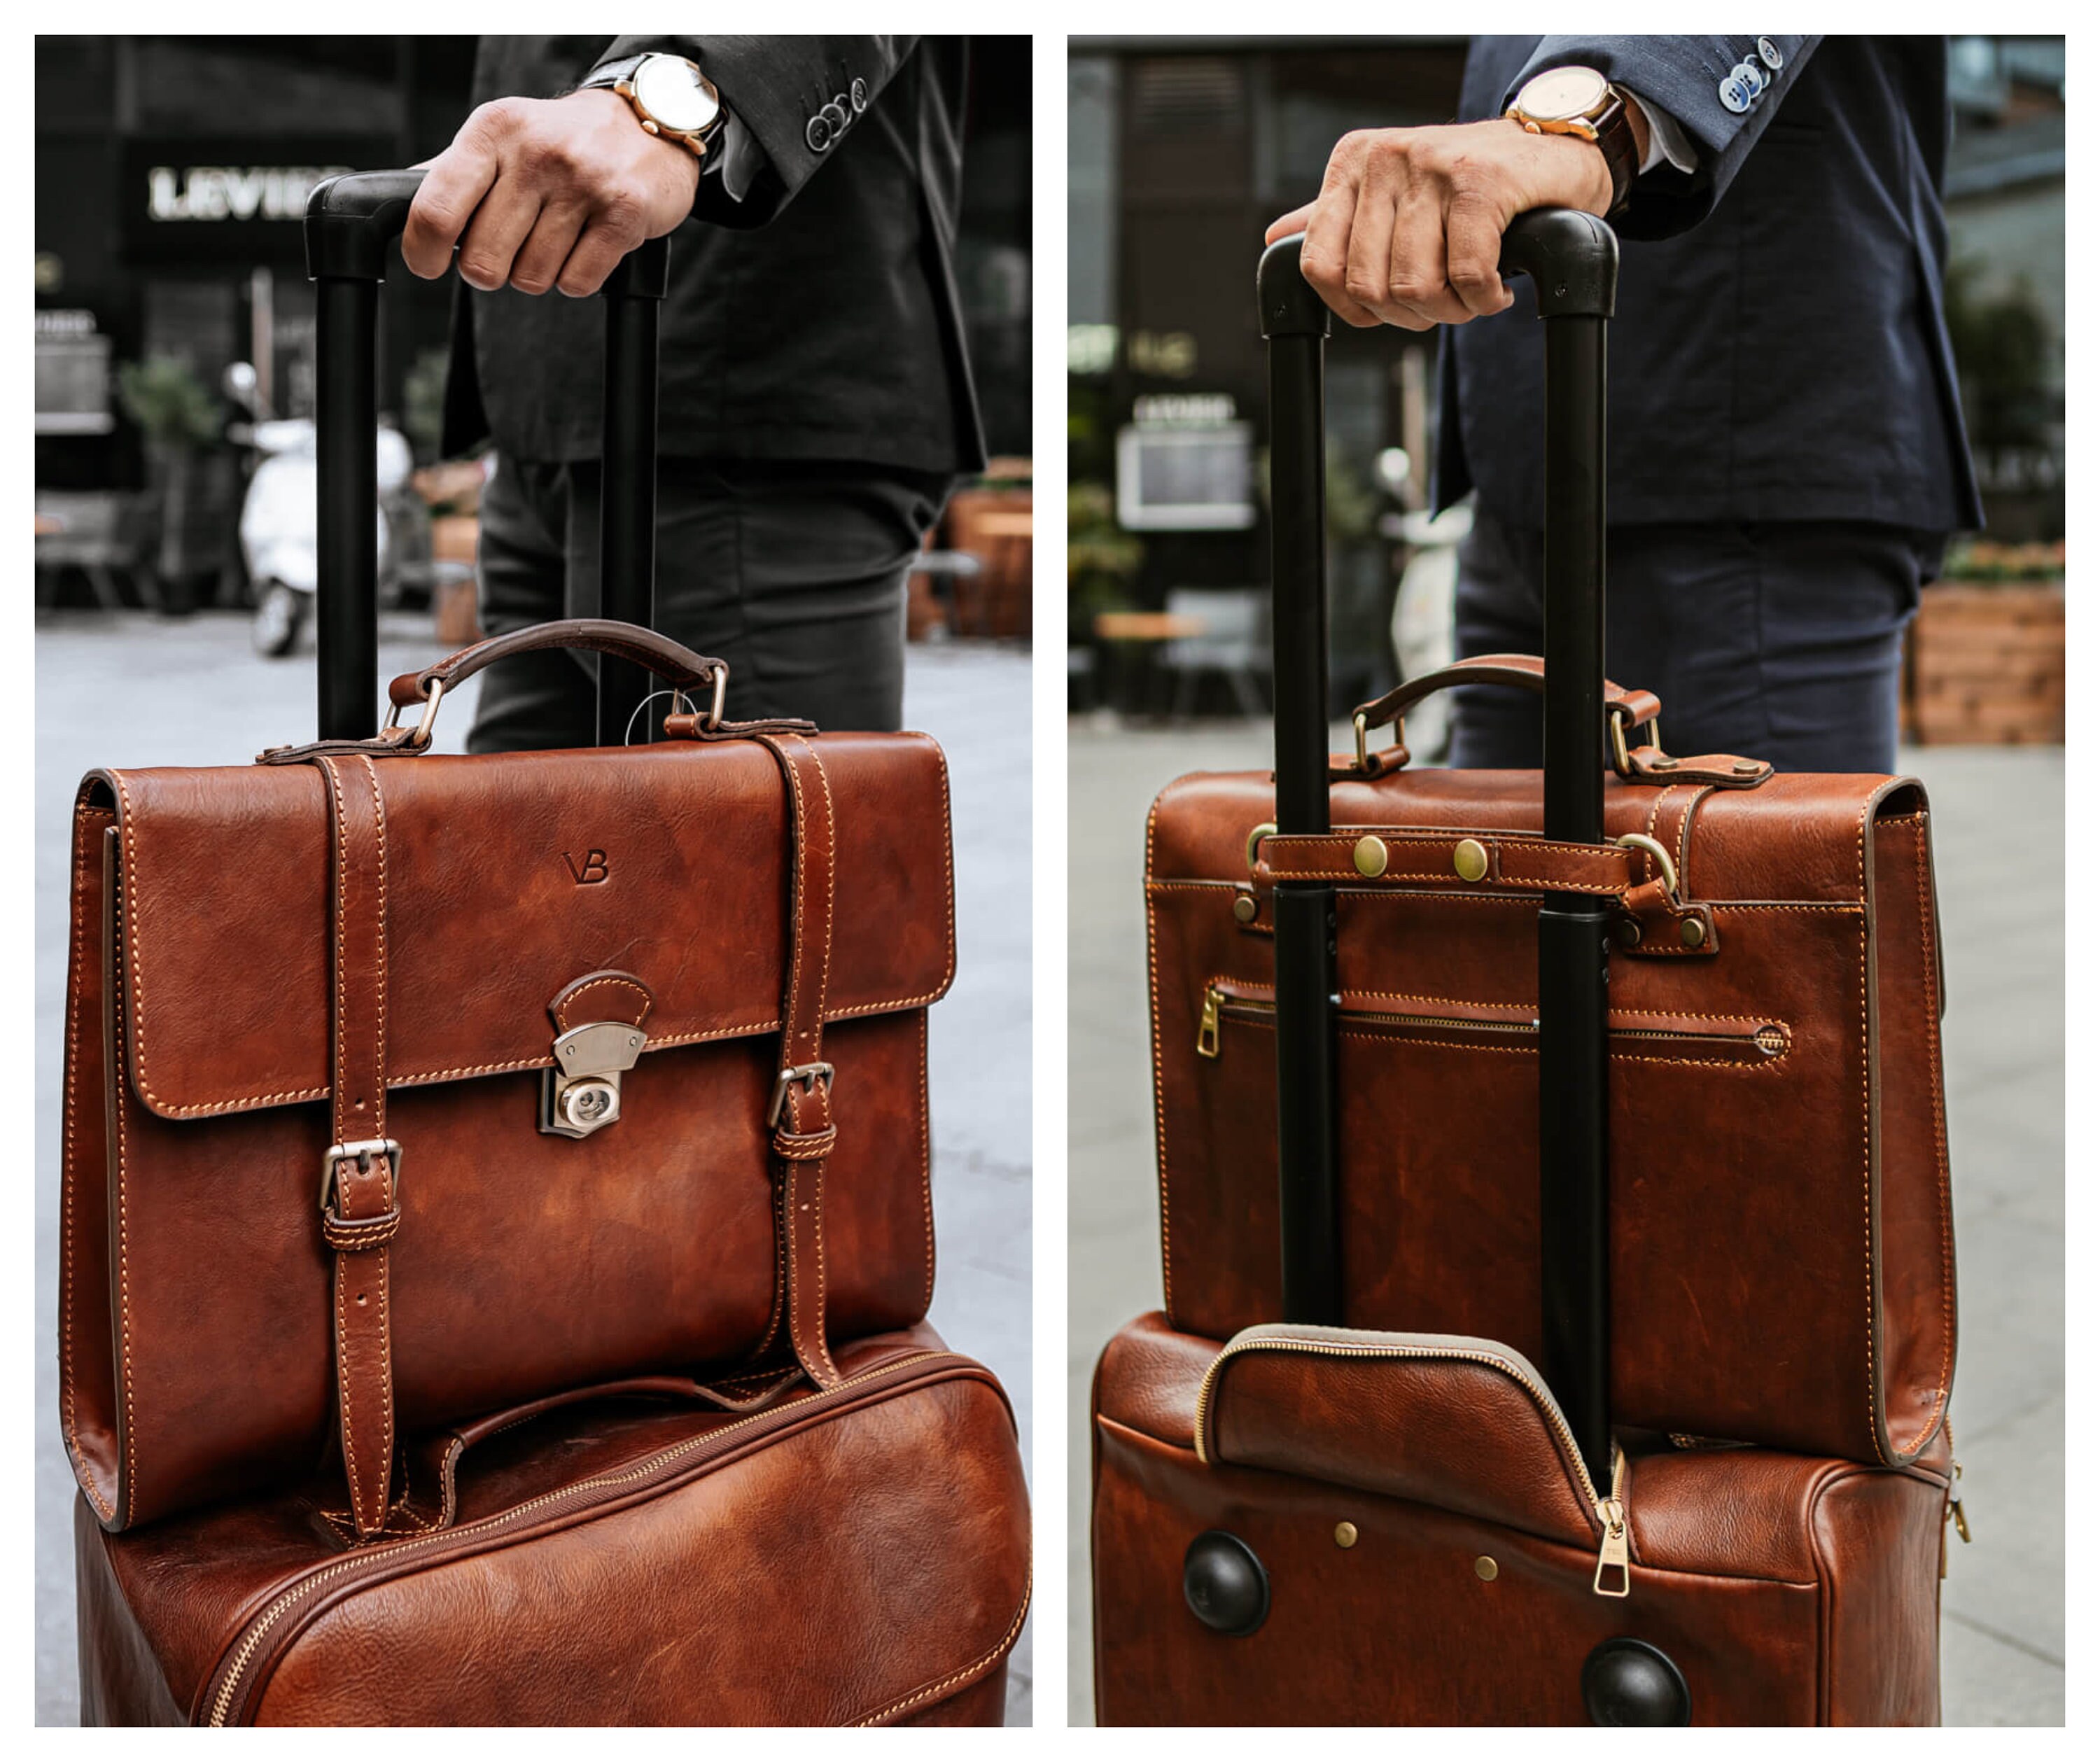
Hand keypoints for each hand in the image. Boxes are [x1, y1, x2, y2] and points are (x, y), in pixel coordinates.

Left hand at [403, 90, 700, 295]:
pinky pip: (577, 282)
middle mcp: (536, 152)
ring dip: (538, 273)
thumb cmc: (563, 140)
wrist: (647, 126)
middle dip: (491, 270)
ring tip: (555, 239)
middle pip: (483, 260)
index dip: (423, 252)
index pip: (436, 208)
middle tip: (506, 252)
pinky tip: (584, 247)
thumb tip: (397, 202)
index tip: (428, 264)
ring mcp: (584, 183)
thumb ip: (453, 170)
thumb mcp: (502, 136)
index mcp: (493, 130)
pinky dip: (576, 279)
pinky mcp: (624, 214)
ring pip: (532, 277)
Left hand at [1264, 116, 1633, 329]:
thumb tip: (1276, 240)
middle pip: (1369, 287)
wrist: (1551, 148)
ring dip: (1451, 311)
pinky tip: (1496, 290)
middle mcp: (1385, 157)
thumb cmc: (1469, 181)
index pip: (1318, 266)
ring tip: (1472, 295)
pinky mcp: (1482, 181)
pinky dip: (1483, 300)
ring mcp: (1432, 165)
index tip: (1390, 308)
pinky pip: (1466, 275)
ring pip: (1415, 286)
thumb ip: (1337, 218)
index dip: (1354, 309)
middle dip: (1410, 315)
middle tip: (1444, 305)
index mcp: (1353, 163)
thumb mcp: (1394, 192)